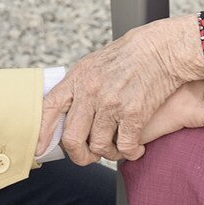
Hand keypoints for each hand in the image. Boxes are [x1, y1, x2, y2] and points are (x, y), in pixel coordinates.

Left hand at [39, 15, 203, 165]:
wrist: (162, 48)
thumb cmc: (130, 56)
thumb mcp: (95, 64)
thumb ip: (79, 87)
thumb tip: (64, 113)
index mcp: (78, 77)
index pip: (49, 108)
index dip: (42, 133)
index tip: (41, 149)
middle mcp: (91, 91)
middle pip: (71, 138)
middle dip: (78, 154)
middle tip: (88, 156)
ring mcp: (111, 103)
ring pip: (98, 146)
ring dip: (107, 154)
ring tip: (116, 148)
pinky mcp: (134, 113)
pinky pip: (124, 147)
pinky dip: (130, 153)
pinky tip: (135, 148)